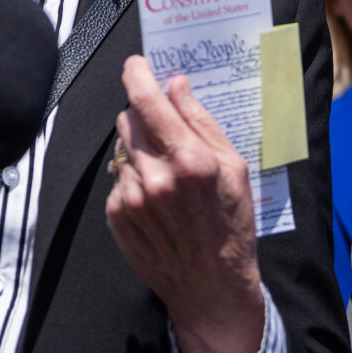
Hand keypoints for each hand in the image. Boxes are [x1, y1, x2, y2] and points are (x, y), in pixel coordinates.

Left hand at [104, 55, 264, 352]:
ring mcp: (133, 197)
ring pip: (121, 147)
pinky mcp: (116, 215)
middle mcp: (156, 176)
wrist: (211, 288)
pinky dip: (132, 177)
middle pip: (129, 119)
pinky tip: (155, 197)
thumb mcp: (235, 169)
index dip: (136, 74)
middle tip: (165, 130)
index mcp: (190, 160)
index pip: (147, 100)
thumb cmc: (230, 226)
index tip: (135, 64)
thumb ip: (202, 122)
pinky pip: (117, 177)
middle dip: (143, 115)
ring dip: (139, 148)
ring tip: (165, 173)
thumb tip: (176, 85)